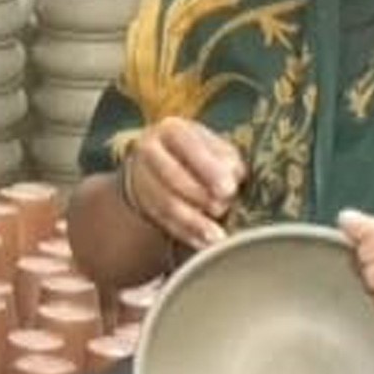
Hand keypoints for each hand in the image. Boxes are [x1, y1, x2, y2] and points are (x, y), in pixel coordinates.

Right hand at [115, 119, 243, 248]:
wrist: (166, 163)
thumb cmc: (202, 155)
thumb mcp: (216, 148)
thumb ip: (226, 159)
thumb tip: (233, 176)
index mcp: (172, 130)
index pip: (188, 146)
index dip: (209, 168)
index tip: (228, 188)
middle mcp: (150, 150)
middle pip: (171, 175)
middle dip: (199, 195)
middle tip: (222, 208)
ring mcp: (141, 178)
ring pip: (164, 202)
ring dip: (192, 221)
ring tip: (215, 236)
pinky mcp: (142, 203)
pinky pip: (162, 221)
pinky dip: (185, 234)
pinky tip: (202, 243)